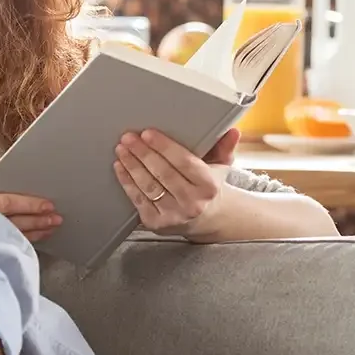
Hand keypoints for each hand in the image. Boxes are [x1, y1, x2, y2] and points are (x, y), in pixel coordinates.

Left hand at [113, 127, 238, 237]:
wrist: (207, 219)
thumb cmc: (210, 187)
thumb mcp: (221, 167)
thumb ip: (224, 147)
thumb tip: (233, 131)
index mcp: (209, 185)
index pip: (184, 162)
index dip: (164, 147)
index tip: (148, 133)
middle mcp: (192, 202)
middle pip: (162, 173)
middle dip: (142, 153)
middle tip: (129, 137)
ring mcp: (174, 215)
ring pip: (148, 186)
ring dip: (132, 166)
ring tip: (122, 149)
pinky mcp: (157, 223)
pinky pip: (138, 200)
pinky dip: (127, 182)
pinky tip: (121, 167)